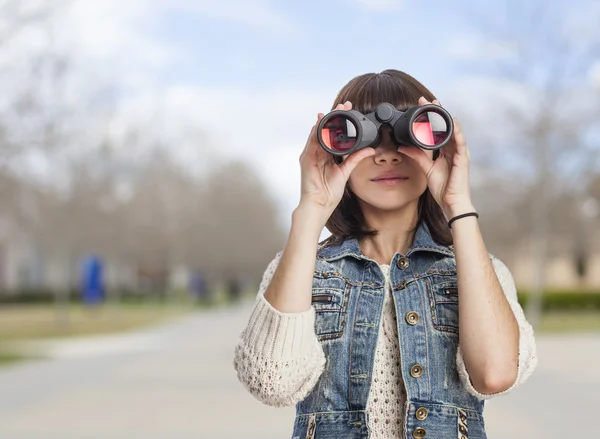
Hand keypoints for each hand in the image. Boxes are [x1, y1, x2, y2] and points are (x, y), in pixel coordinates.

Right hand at [298, 101, 375, 219]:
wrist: (319, 205)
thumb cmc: (328, 193)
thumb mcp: (345, 172)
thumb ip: (355, 159)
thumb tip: (370, 149)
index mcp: (327, 156)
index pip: (334, 135)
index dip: (341, 123)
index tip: (351, 111)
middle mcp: (318, 153)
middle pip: (326, 130)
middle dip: (335, 116)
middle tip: (345, 104)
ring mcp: (311, 155)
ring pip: (319, 132)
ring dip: (327, 120)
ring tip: (335, 109)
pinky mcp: (306, 159)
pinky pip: (311, 141)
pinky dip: (316, 131)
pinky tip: (321, 122)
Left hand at [396, 97, 473, 217]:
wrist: (451, 201)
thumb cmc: (443, 187)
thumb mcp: (426, 168)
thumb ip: (416, 156)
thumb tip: (402, 147)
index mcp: (446, 150)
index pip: (438, 129)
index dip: (431, 117)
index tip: (421, 106)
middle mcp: (453, 149)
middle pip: (446, 126)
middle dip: (437, 112)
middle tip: (427, 100)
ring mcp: (460, 152)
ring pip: (453, 130)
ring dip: (445, 117)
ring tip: (437, 105)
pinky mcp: (462, 158)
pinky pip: (460, 141)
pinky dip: (456, 131)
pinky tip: (452, 122)